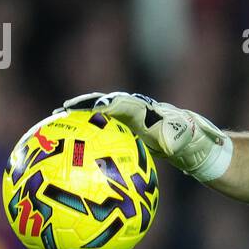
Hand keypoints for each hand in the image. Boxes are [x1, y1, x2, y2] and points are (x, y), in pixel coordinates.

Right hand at [59, 91, 232, 180]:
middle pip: (105, 102)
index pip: (123, 104)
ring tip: (56, 124)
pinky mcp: (125, 127)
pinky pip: (102, 127)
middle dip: (84, 104)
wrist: (193, 141)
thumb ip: (175, 140)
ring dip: (80, 116)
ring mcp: (129, 117)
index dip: (105, 104)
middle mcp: (135, 110)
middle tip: (62, 111)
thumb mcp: (183, 141)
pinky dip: (86, 131)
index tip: (89, 109)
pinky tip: (70, 146)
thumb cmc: (189, 141)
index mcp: (147, 111)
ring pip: (100, 113)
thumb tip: (167, 145)